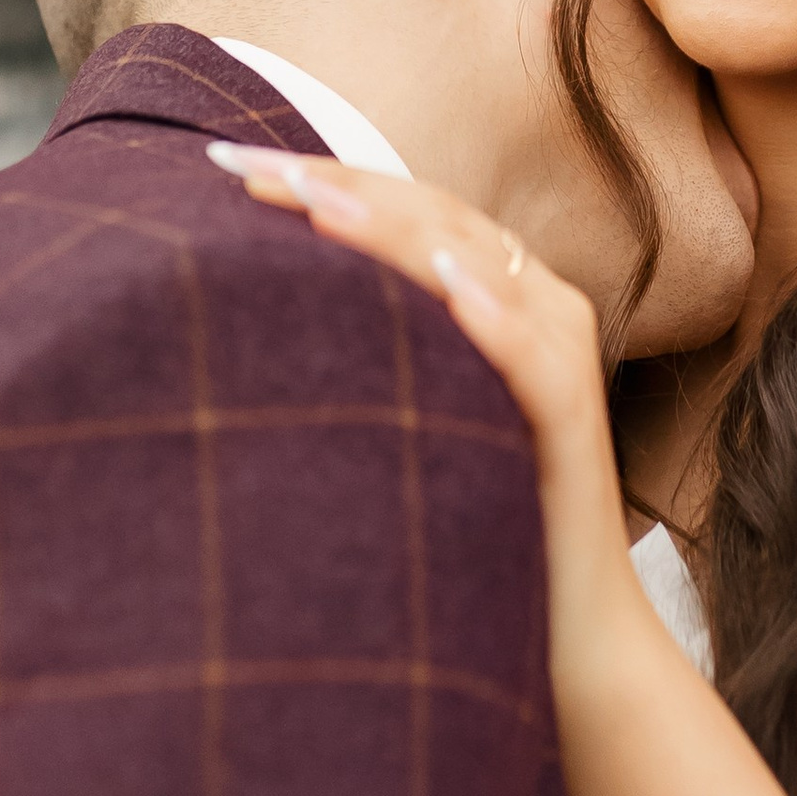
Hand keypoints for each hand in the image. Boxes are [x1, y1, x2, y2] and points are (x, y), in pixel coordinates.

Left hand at [207, 146, 644, 684]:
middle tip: (238, 167)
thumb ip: (370, 355)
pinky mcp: (573, 417)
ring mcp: (559, 354)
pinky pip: (533, 352)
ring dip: (394, 227)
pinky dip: (491, 312)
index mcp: (491, 292)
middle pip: (430, 214)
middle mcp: (534, 304)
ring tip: (315, 203)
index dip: (317, 179)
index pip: (399, 207)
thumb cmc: (473, 523)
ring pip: (475, 262)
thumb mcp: (406, 419)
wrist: (569, 630)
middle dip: (333, 184)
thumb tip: (250, 313)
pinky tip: (444, 283)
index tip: (222, 165)